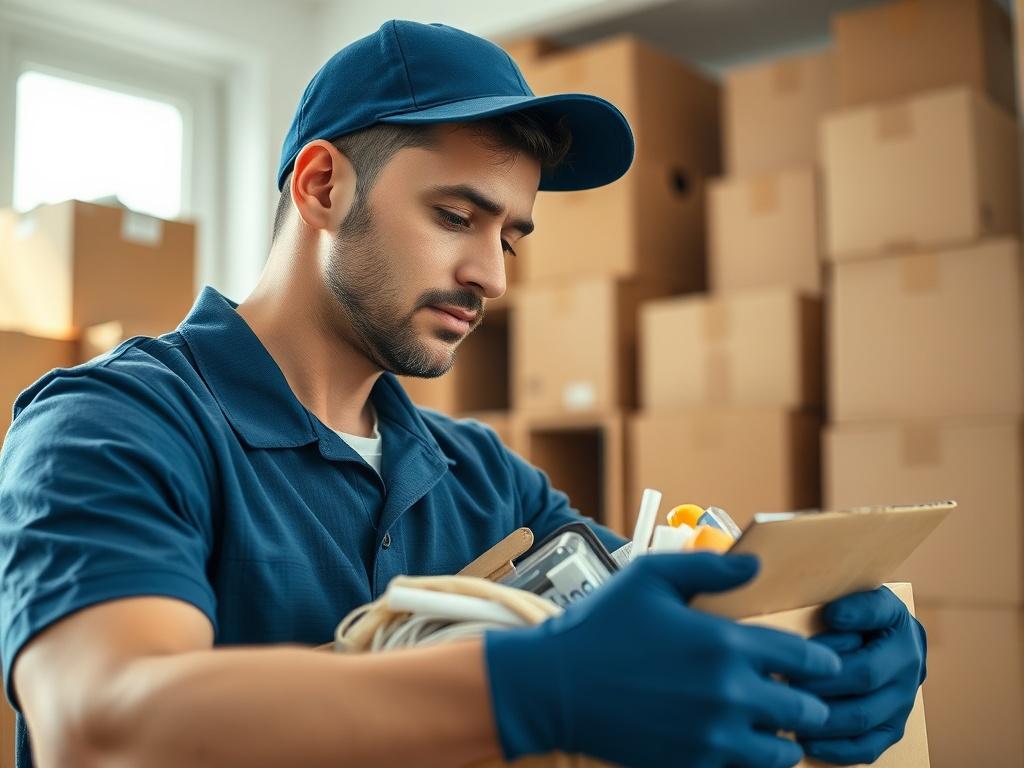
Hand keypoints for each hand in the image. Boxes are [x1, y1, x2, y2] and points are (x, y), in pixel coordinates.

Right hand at [484, 553, 840, 767]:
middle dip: (808, 701)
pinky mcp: (691, 766)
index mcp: (725, 644)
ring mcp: (712, 737)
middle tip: (796, 694)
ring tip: (769, 725)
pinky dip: (746, 760)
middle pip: (807, 710)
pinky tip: (730, 741)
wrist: (553, 686)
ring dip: (783, 738)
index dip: (821, 661)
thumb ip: (709, 567)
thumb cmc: (601, 625)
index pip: (806, 659)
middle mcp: (729, 695)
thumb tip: (757, 565)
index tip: (821, 662)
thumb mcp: (650, 577)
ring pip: (783, 753)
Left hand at [794, 586, 926, 764]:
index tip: (797, 654)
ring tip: (784, 714)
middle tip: (777, 686)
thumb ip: (860, 604)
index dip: (831, 654)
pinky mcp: (892, 729)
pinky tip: (805, 744)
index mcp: (903, 642)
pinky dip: (836, 751)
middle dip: (816, 689)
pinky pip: (867, 748)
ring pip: (861, 722)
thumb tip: (835, 616)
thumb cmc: (872, 615)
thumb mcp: (873, 598)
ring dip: (821, 722)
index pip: (865, 659)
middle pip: (860, 689)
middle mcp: (908, 677)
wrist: (898, 639)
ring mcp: (902, 707)